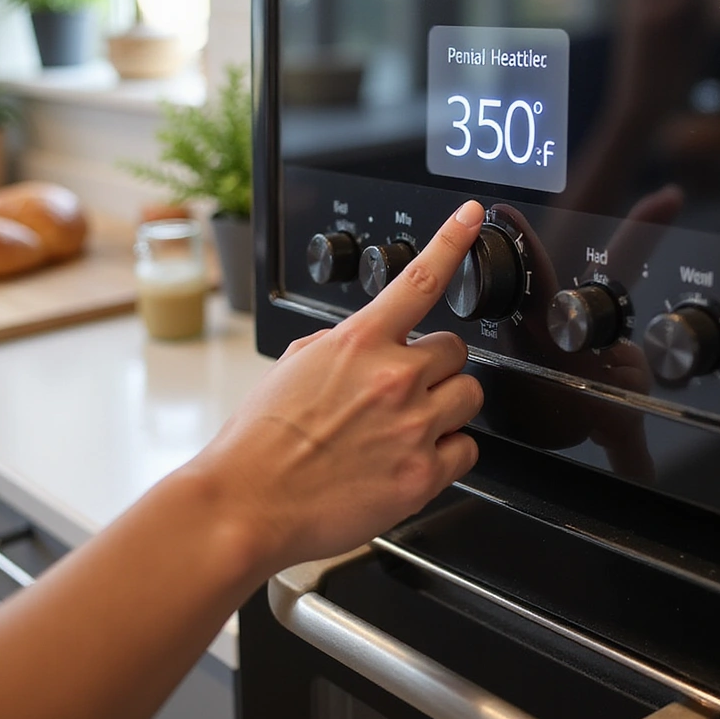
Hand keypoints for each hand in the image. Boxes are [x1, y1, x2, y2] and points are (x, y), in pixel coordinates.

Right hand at [193, 200, 485, 578]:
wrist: (247, 502)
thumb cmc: (261, 440)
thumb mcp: (297, 365)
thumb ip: (347, 345)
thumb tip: (375, 340)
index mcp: (359, 343)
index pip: (420, 279)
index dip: (453, 241)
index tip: (472, 217)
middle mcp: (393, 378)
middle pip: (456, 351)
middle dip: (435, 366)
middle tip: (405, 389)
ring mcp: (412, 426)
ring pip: (470, 396)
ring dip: (447, 406)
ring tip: (408, 425)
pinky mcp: (422, 475)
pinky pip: (467, 449)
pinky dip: (449, 452)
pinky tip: (414, 457)